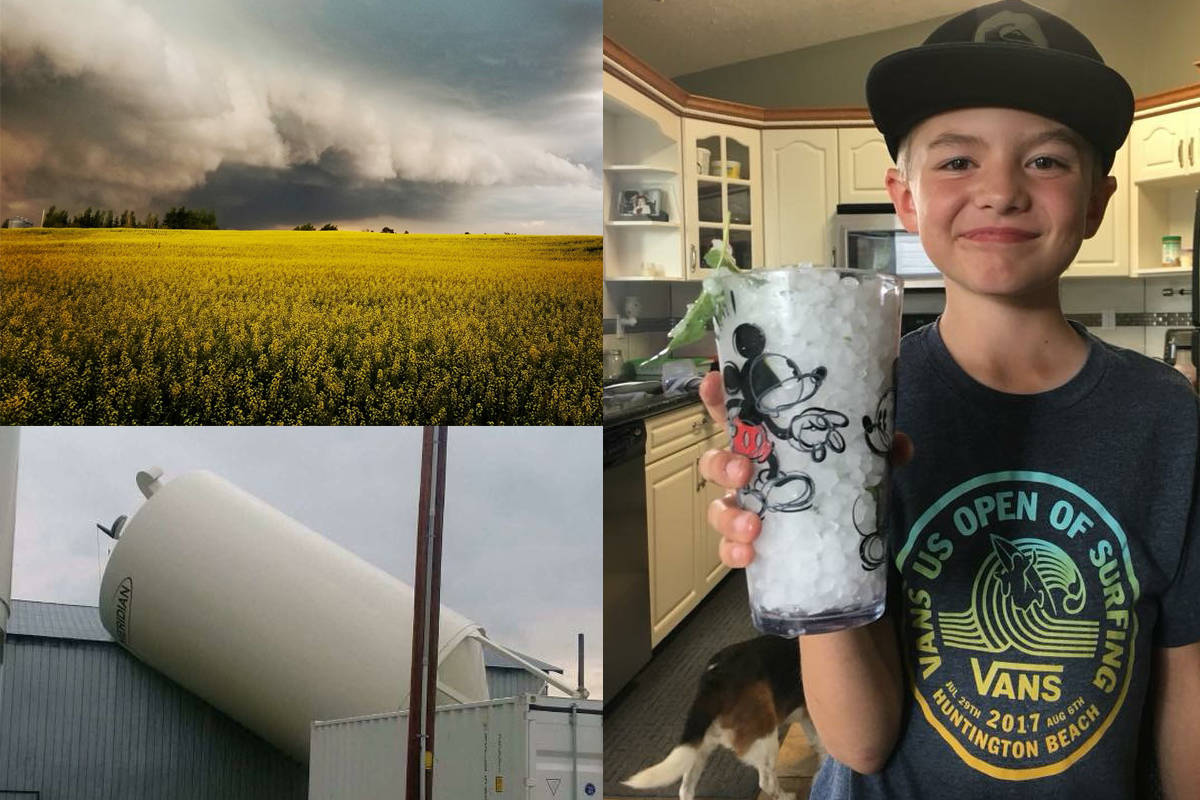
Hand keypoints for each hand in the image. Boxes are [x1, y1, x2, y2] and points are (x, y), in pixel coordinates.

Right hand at [697, 370, 912, 567]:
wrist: (845, 540)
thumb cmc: (840, 482)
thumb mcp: (862, 461)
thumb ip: (880, 449)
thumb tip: (900, 445)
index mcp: (768, 444)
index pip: (735, 415)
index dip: (716, 397)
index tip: (711, 382)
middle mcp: (750, 473)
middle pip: (717, 462)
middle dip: (722, 464)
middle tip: (743, 470)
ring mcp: (747, 508)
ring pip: (718, 508)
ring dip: (728, 515)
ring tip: (752, 525)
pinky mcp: (751, 542)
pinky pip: (730, 547)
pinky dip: (733, 551)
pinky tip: (748, 555)